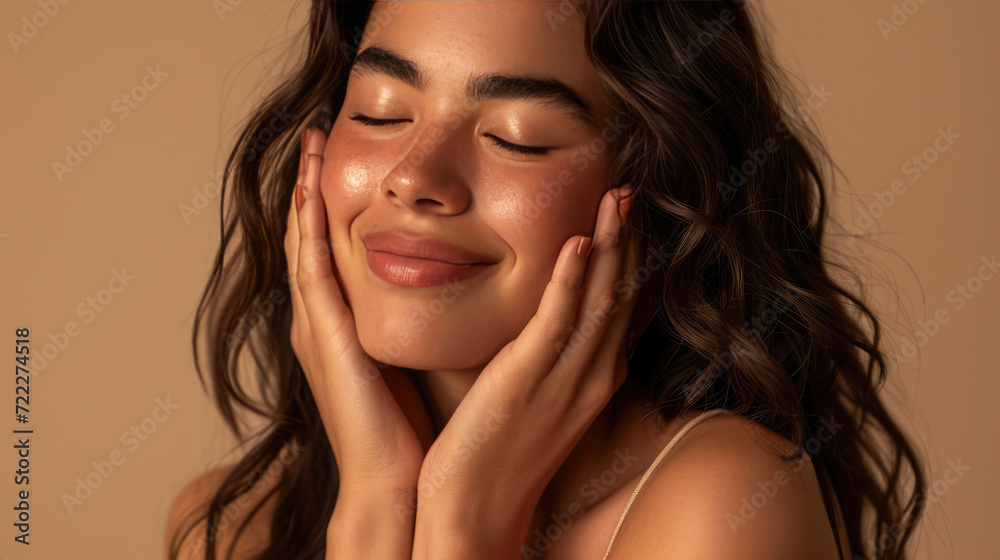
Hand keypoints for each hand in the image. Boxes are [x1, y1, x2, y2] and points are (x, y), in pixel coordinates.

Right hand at [284, 128, 429, 503]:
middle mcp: (320, 320)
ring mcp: (316, 327)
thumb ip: (419, 318)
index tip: (342, 155)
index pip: (331, 247)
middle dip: (310, 183)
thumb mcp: (414, 355)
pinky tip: (311, 191)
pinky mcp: (323, 338)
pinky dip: (308, 229)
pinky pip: (312, 271)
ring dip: (304, 191)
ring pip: (303, 244)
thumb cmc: (411, 424)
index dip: (332, 201)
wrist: (394, 479)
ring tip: (309, 144)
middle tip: (315, 132)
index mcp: (342, 324)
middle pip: (309, 236)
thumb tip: (454, 284)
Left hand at [414, 184, 642, 555]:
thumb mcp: (540, 397)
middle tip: (633, 189)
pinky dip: (572, 280)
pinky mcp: (529, 380)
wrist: (477, 509)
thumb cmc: (499, 451)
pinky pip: (558, 322)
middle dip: (631, 239)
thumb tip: (547, 320)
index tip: (631, 215)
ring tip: (618, 196)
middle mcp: (594, 375)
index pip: (624, 305)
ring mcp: (566, 379)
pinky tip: (577, 243)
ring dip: (611, 244)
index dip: (630, 257)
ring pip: (601, 299)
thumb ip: (551, 355)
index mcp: (596, 377)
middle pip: (623, 294)